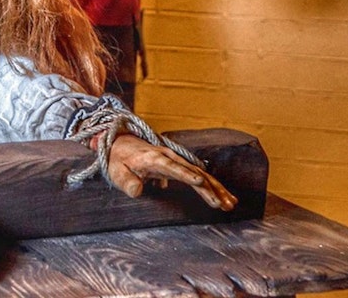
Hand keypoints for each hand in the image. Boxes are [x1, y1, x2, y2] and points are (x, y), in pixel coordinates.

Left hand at [105, 134, 236, 210]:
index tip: (200, 183)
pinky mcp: (178, 165)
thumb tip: (137, 192)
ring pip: (201, 173)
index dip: (186, 175)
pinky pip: (198, 175)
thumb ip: (126, 182)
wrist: (120, 144)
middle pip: (194, 172)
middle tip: (224, 204)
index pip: (173, 168)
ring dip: (216, 189)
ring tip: (230, 204)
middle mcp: (169, 157)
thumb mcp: (117, 172)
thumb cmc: (118, 160)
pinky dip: (212, 186)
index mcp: (154, 158)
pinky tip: (223, 197)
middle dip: (210, 188)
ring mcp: (175, 160)